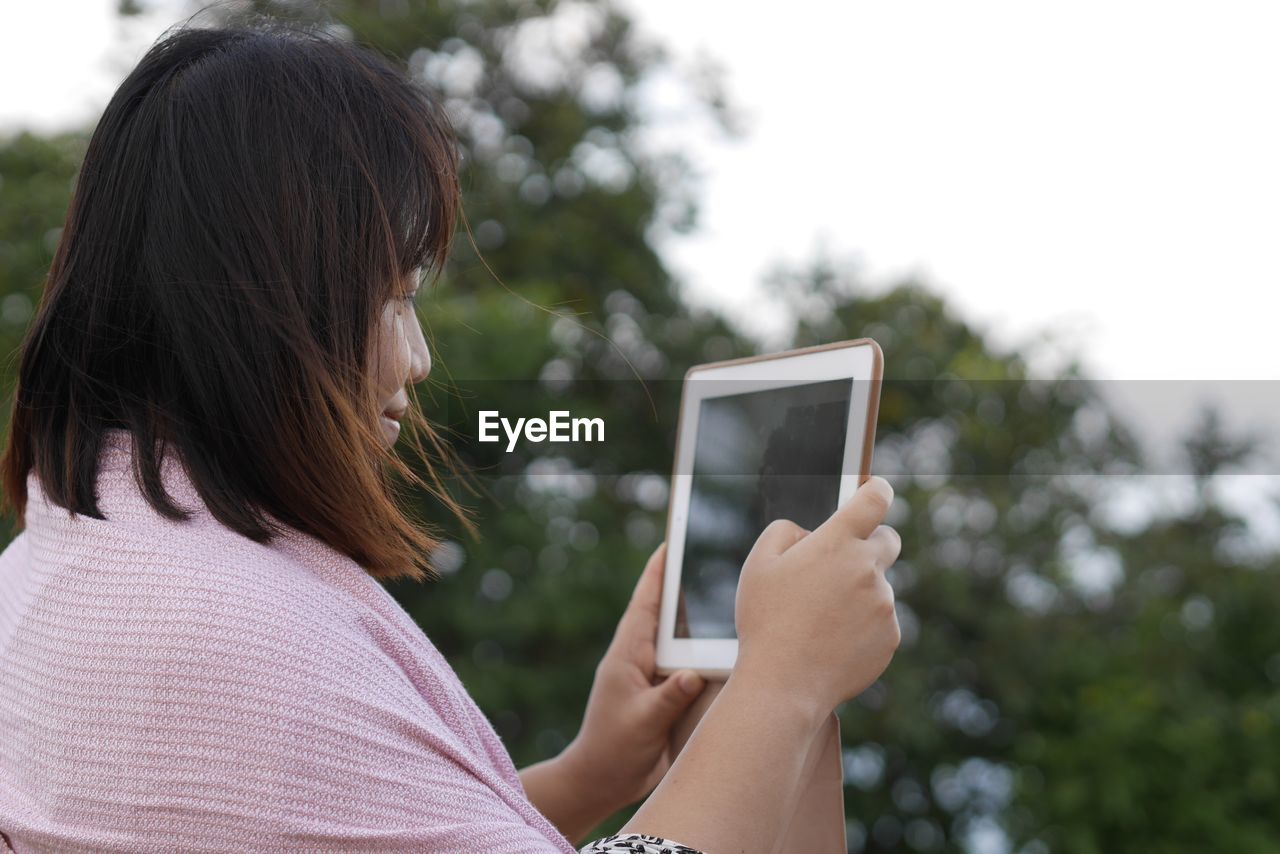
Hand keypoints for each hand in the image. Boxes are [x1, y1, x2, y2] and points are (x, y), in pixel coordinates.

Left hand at [561, 542, 705, 811]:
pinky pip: (688, 664)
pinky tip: (728, 645)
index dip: (658, 573)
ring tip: (726, 595)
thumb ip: (669, 698)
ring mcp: (653, 676)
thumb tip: (694, 673)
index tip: (671, 543)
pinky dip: (704, 651)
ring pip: (680, 639)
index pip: (645, 604)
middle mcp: (641, 659)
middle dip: (684, 587)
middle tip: (708, 557)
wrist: (603, 782)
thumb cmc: (614, 750)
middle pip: (666, 614)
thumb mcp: (642, 722)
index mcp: (628, 655)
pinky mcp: (665, 695)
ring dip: (698, 620)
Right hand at [734, 476, 902, 715]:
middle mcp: (868, 568)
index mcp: (837, 543)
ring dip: (858, 594)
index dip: (878, 491)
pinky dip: (863, 626)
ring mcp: (883, 604)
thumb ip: (785, 532)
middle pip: (888, 540)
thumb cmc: (765, 621)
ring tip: (820, 621)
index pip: (875, 500)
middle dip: (871, 544)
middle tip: (841, 564)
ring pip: (878, 587)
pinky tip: (832, 642)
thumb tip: (810, 534)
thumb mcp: (758, 564)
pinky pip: (881, 621)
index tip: (877, 491)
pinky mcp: (891, 636)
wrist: (784, 684)